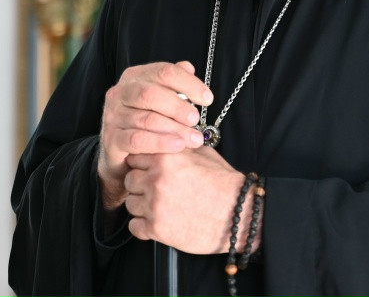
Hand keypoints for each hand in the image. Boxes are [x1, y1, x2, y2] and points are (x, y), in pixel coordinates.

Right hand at [98, 61, 212, 210]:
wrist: (122, 154)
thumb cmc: (146, 123)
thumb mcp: (160, 101)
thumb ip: (172, 83)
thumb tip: (188, 67)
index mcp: (134, 77)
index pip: (163, 72)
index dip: (188, 83)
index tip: (208, 99)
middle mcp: (119, 93)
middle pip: (151, 94)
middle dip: (178, 107)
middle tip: (196, 120)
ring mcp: (113, 116)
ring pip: (146, 119)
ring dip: (175, 129)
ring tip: (194, 139)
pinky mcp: (111, 140)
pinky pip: (137, 140)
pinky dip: (160, 142)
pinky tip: (178, 146)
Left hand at [125, 147, 254, 254]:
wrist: (239, 214)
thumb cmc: (225, 184)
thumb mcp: (204, 154)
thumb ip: (180, 146)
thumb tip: (169, 139)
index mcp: (166, 157)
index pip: (135, 155)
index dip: (143, 163)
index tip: (151, 170)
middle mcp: (156, 179)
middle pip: (129, 179)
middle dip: (140, 184)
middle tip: (157, 190)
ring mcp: (155, 205)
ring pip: (130, 203)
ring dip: (141, 205)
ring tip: (160, 207)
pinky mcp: (157, 229)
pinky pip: (134, 226)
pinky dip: (143, 226)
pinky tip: (158, 222)